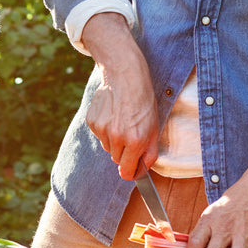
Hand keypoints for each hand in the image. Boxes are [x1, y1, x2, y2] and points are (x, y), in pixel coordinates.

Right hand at [82, 13, 158, 178]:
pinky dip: (105, 128)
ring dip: (114, 139)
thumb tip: (141, 170)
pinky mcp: (92, 121)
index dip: (130, 172)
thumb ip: (149, 153)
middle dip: (124, 152)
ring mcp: (102, 129)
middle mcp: (117, 137)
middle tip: (131, 134)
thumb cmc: (144, 101)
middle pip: (116, 159)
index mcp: (135, 141)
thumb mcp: (155, 127)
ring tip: (122, 120)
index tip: (132, 169)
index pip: (126, 171)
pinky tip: (112, 114)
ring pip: (107, 146)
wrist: (125, 75)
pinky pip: (99, 134)